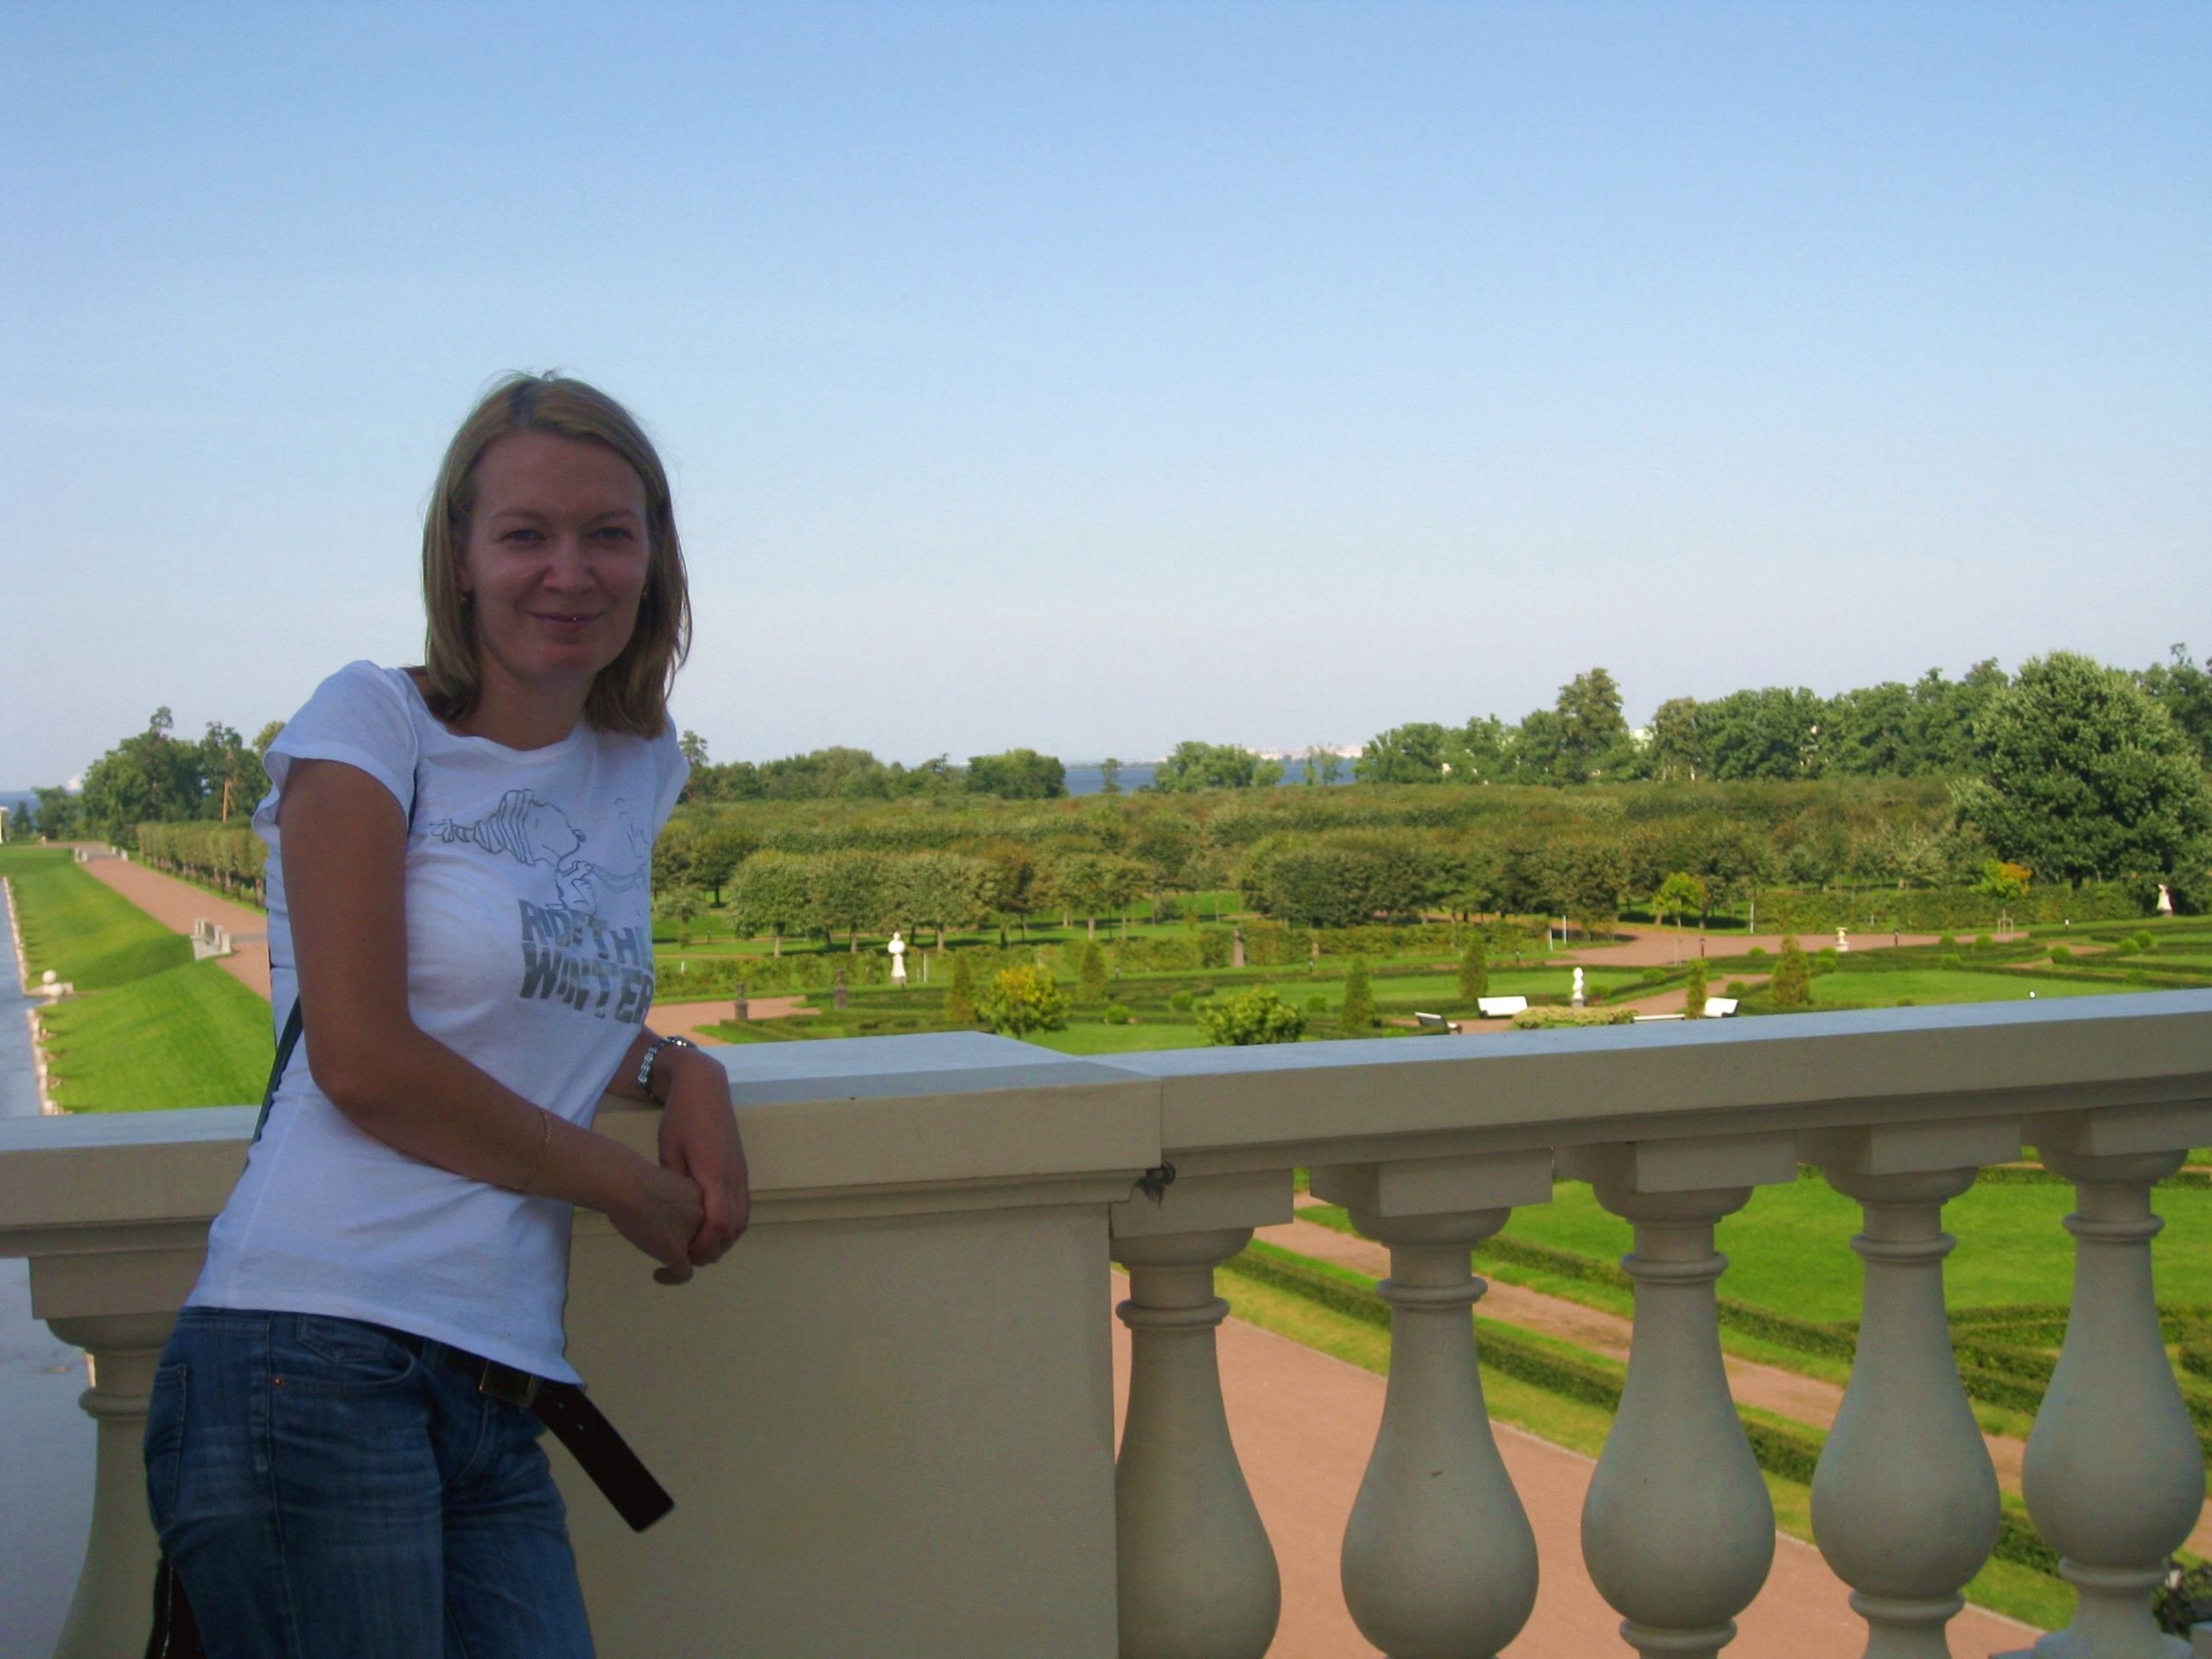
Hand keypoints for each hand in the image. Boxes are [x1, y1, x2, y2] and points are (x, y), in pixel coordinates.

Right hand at [609, 1160, 706, 1284]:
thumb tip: (665, 1212)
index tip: (674, 1232)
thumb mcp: (664, 1184)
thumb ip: (673, 1199)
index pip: (707, 1221)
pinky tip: (658, 1275)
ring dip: (682, 1261)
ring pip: (696, 1257)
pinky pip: (683, 1274)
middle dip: (691, 1246)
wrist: (626, 1185)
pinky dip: (671, 1278)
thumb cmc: (635, 1179)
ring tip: (664, 1262)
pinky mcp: (676, 1252)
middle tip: (670, 1248)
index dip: (695, 1230)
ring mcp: (692, 1235)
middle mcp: (703, 1217)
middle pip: (705, 1239)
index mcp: (702, 1197)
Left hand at [657, 1051, 750, 1267]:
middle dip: (715, 1249)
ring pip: (742, 1218)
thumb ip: (674, 1185)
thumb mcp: (668, 1152)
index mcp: (714, 1173)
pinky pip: (743, 1206)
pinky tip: (714, 1229)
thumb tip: (674, 1216)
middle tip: (690, 1260)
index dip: (704, 1245)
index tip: (685, 1257)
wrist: (705, 1088)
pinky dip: (732, 1224)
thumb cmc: (680, 1117)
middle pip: (734, 1227)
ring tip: (702, 1249)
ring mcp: (741, 1173)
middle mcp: (734, 1176)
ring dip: (725, 1239)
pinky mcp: (742, 1170)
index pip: (717, 1223)